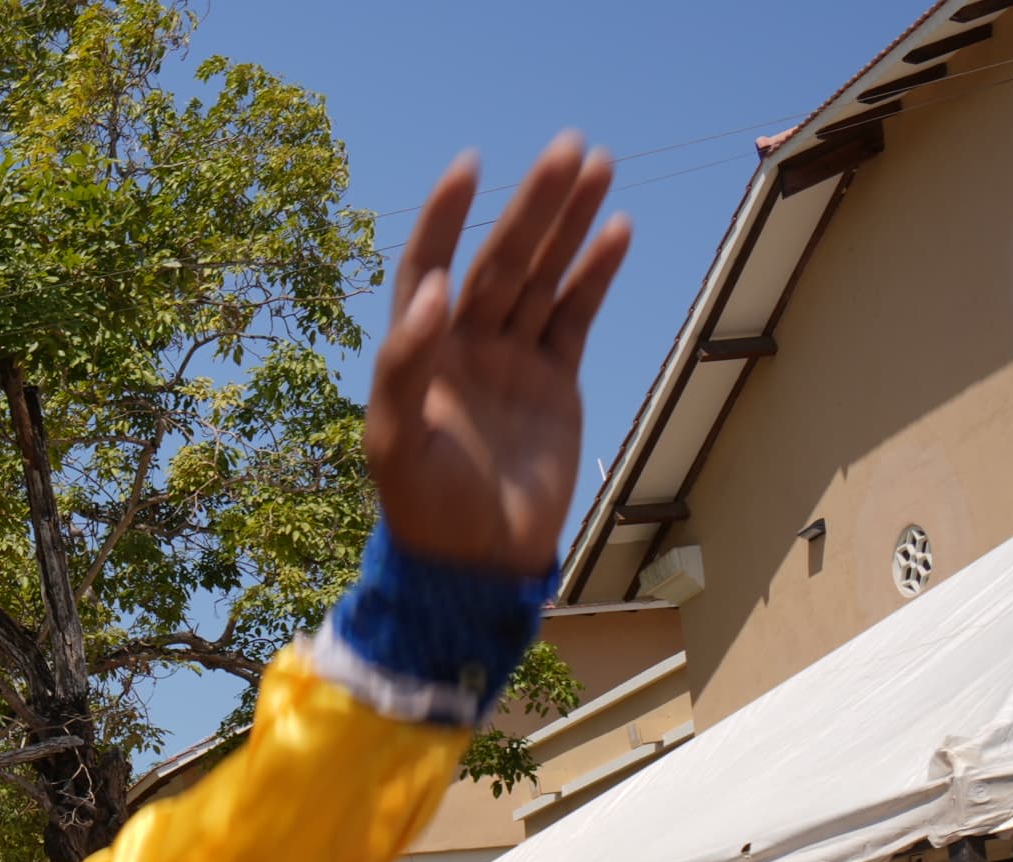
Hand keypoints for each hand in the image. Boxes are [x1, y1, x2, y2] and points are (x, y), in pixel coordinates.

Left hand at [366, 136, 630, 573]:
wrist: (475, 562)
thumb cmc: (424, 507)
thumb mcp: (396, 441)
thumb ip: (406, 365)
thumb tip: (432, 291)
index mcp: (417, 354)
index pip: (429, 267)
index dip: (446, 219)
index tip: (470, 166)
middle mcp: (462, 347)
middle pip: (499, 260)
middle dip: (534, 205)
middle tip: (570, 148)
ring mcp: (510, 361)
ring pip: (541, 277)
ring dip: (568, 224)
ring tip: (595, 166)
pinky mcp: (553, 382)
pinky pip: (574, 315)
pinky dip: (594, 274)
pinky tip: (616, 230)